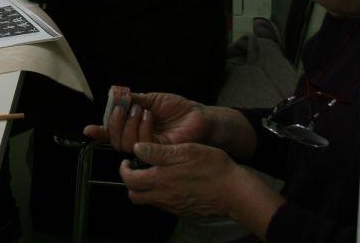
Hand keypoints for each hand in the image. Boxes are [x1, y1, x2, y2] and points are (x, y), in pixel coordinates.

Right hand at [83, 92, 210, 152]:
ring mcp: (148, 147)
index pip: (113, 133)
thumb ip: (132, 100)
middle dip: (115, 123)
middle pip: (115, 140)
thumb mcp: (151, 99)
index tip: (89, 130)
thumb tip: (115, 96)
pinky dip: (143, 127)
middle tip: (122, 109)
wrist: (198, 116)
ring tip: (142, 110)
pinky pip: (142, 144)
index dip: (100, 132)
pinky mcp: (158, 152)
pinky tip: (150, 116)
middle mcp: (139, 139)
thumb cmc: (178, 108)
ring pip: (126, 143)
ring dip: (130, 124)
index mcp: (134, 126)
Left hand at [120, 143, 242, 217]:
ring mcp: (174, 206)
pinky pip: (164, 205)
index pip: (129, 180)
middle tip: (137, 169)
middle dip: (131, 182)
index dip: (124, 169)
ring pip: (149, 201)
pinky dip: (161, 195)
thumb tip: (137, 148)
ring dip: (146, 189)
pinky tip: (171, 183)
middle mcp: (164, 196)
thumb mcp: (184, 150)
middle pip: (135, 195)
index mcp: (160, 179)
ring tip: (154, 174)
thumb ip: (158, 152)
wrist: (236, 192)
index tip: (128, 160)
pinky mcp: (184, 211)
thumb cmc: (213, 168)